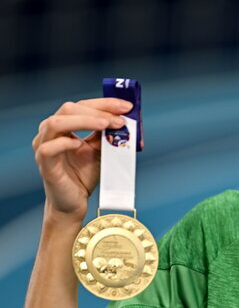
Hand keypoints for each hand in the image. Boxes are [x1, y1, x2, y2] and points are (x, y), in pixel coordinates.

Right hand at [32, 97, 132, 218]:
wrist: (73, 203)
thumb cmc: (83, 176)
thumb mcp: (99, 151)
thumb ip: (106, 136)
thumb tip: (125, 121)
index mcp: (64, 125)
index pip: (81, 106)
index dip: (104, 104)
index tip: (126, 107)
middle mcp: (50, 132)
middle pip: (69, 108)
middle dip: (97, 111)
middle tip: (119, 119)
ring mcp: (44, 146)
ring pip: (56, 123)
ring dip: (83, 121)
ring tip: (105, 125)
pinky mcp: (44, 164)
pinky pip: (48, 148)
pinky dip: (64, 143)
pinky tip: (79, 145)